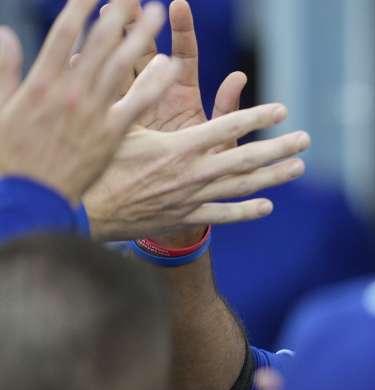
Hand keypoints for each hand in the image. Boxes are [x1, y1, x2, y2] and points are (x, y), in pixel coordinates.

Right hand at [0, 0, 175, 204]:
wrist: (28, 199)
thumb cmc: (10, 157)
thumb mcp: (1, 110)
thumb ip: (6, 71)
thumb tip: (6, 35)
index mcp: (40, 83)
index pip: (64, 36)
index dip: (80, 10)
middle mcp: (69, 93)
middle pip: (98, 44)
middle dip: (116, 15)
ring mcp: (93, 113)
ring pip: (122, 67)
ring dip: (141, 38)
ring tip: (158, 13)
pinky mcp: (112, 135)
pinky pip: (139, 103)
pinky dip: (156, 83)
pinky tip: (171, 64)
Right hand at [83, 103, 309, 239]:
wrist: (86, 212)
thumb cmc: (100, 163)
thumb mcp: (121, 125)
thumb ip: (145, 94)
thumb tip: (163, 63)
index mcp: (178, 147)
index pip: (227, 128)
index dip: (256, 118)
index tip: (281, 110)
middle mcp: (192, 174)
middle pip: (246, 160)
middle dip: (278, 148)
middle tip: (305, 139)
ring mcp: (192, 198)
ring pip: (242, 187)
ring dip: (273, 177)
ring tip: (298, 167)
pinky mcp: (185, 217)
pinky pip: (223, 215)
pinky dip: (247, 211)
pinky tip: (268, 206)